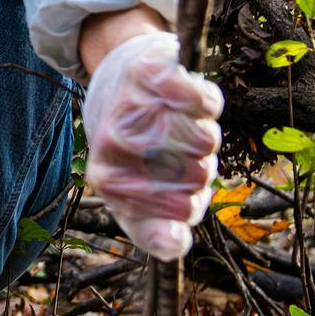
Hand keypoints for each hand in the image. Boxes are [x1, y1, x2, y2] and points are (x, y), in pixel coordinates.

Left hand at [82, 30, 223, 260]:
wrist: (115, 79)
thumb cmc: (131, 150)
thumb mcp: (134, 198)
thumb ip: (154, 229)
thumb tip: (174, 245)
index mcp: (107, 179)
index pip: (183, 212)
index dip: (191, 203)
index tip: (177, 190)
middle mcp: (113, 143)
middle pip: (200, 175)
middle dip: (197, 166)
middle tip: (176, 152)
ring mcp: (130, 104)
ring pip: (206, 139)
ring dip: (202, 133)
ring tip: (179, 125)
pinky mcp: (149, 70)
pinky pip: (204, 100)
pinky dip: (204, 101)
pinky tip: (184, 99)